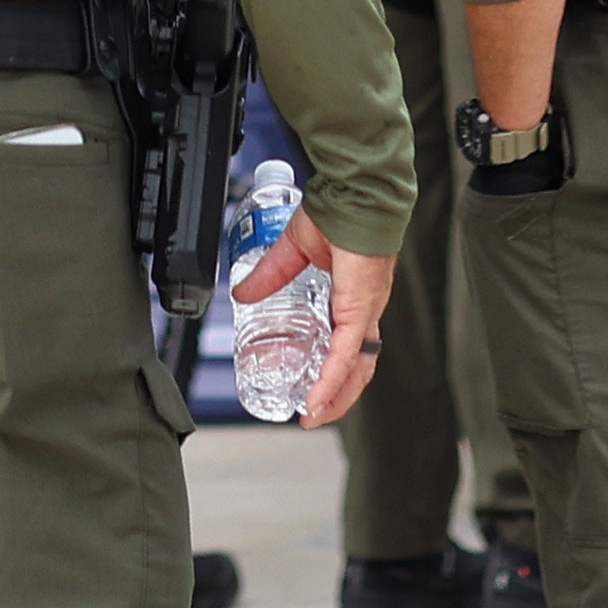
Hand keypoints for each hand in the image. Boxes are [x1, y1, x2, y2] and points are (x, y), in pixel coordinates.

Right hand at [232, 208, 392, 431]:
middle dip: (337, 396)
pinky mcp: (359, 308)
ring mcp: (366, 310)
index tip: (313, 387)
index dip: (336, 369)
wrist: (353, 191)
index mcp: (353, 297)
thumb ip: (270, 273)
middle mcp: (366, 309)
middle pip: (359, 366)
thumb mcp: (295, 249)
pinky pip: (347, 353)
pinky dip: (332, 379)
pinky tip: (317, 398)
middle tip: (311, 413)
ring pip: (356, 368)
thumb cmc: (337, 210)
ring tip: (312, 416)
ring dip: (336, 397)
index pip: (352, 344)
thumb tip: (241, 292)